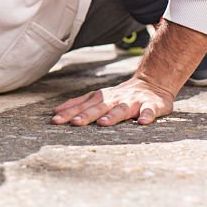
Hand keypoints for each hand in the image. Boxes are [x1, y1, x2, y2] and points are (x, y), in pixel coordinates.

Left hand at [50, 75, 174, 126]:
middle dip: (86, 115)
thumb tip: (56, 111)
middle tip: (75, 123)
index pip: (82, 105)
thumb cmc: (120, 96)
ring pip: (122, 109)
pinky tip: (142, 122)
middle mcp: (115, 99)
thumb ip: (80, 103)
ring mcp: (133, 102)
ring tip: (103, 123)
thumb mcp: (99, 97)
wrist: (151, 83)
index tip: (55, 119)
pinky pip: (148, 111)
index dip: (69, 112)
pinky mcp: (150, 105)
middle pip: (99, 107)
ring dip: (112, 116)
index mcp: (102, 98)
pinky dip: (146, 116)